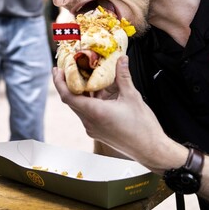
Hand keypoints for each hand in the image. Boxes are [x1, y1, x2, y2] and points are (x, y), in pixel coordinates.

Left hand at [54, 56, 175, 171]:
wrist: (151, 150)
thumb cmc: (142, 127)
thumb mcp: (132, 97)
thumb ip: (123, 76)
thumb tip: (121, 59)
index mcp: (95, 113)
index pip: (67, 96)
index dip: (59, 82)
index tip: (57, 69)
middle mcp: (90, 122)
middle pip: (72, 100)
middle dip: (69, 83)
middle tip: (70, 68)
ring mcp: (93, 129)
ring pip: (80, 107)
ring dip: (81, 92)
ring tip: (86, 76)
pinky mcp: (99, 132)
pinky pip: (88, 114)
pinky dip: (90, 101)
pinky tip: (99, 92)